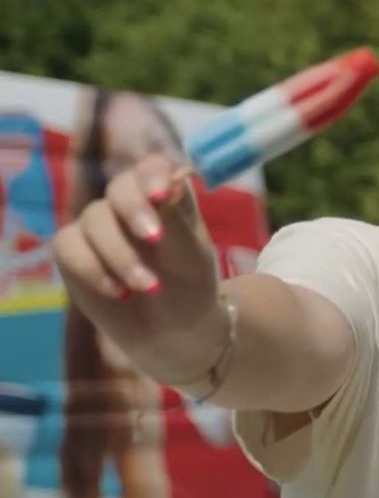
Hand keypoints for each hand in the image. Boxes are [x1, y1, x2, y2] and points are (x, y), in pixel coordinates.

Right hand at [51, 153, 225, 382]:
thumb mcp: (191, 256)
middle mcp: (129, 203)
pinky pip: (68, 246)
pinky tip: (120, 292)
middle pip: (119, 189)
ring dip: (121, 256)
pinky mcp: (73, 250)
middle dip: (134, 211)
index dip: (152, 175)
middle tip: (154, 239)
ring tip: (150, 287)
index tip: (161, 195)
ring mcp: (98, 224)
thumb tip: (173, 180)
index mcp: (165, 196)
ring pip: (94, 220)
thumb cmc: (190, 285)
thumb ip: (177, 220)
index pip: (153, 167)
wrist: (171, 329)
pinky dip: (94, 270)